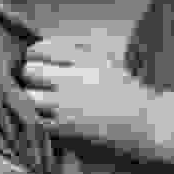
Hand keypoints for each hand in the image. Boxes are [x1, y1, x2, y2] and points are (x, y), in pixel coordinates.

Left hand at [21, 38, 173, 164]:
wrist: (143, 122)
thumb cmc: (128, 90)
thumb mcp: (107, 60)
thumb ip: (80, 49)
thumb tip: (51, 46)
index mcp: (82, 60)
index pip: (42, 49)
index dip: (34, 53)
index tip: (34, 56)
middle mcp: (71, 80)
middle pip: (31, 71)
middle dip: (30, 73)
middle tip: (34, 77)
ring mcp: (66, 105)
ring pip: (31, 97)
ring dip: (33, 96)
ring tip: (41, 98)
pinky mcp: (65, 127)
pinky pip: (39, 119)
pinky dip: (40, 116)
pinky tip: (51, 115)